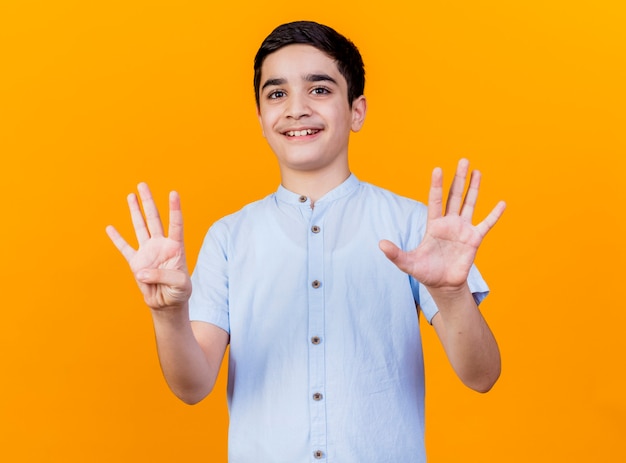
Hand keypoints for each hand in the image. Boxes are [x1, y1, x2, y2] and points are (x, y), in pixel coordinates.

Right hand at [106, 183, 191, 310]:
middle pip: (154, 219)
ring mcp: (148, 252)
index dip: (175, 209)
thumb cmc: (179, 292)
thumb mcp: (180, 285)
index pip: (176, 224)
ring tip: (131, 195)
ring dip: (135, 211)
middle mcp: (161, 245)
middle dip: (148, 202)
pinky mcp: (136, 263)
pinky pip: (124, 248)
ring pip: (140, 227)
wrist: (167, 304)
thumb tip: (142, 271)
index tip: (173, 193)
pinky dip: (117, 238)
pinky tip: (110, 228)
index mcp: (175, 248)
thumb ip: (163, 276)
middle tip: (143, 184)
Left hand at [380, 159, 505, 291]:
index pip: (435, 200)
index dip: (436, 185)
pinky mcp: (474, 239)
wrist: (443, 285)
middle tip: (463, 160)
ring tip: (477, 171)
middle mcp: (449, 223)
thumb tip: (380, 244)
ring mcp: (463, 229)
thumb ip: (395, 254)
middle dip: (458, 178)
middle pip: (454, 196)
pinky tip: (502, 203)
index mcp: (434, 225)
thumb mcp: (408, 263)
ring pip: (469, 204)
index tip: (438, 169)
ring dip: (473, 188)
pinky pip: (486, 224)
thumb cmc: (425, 272)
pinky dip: (494, 215)